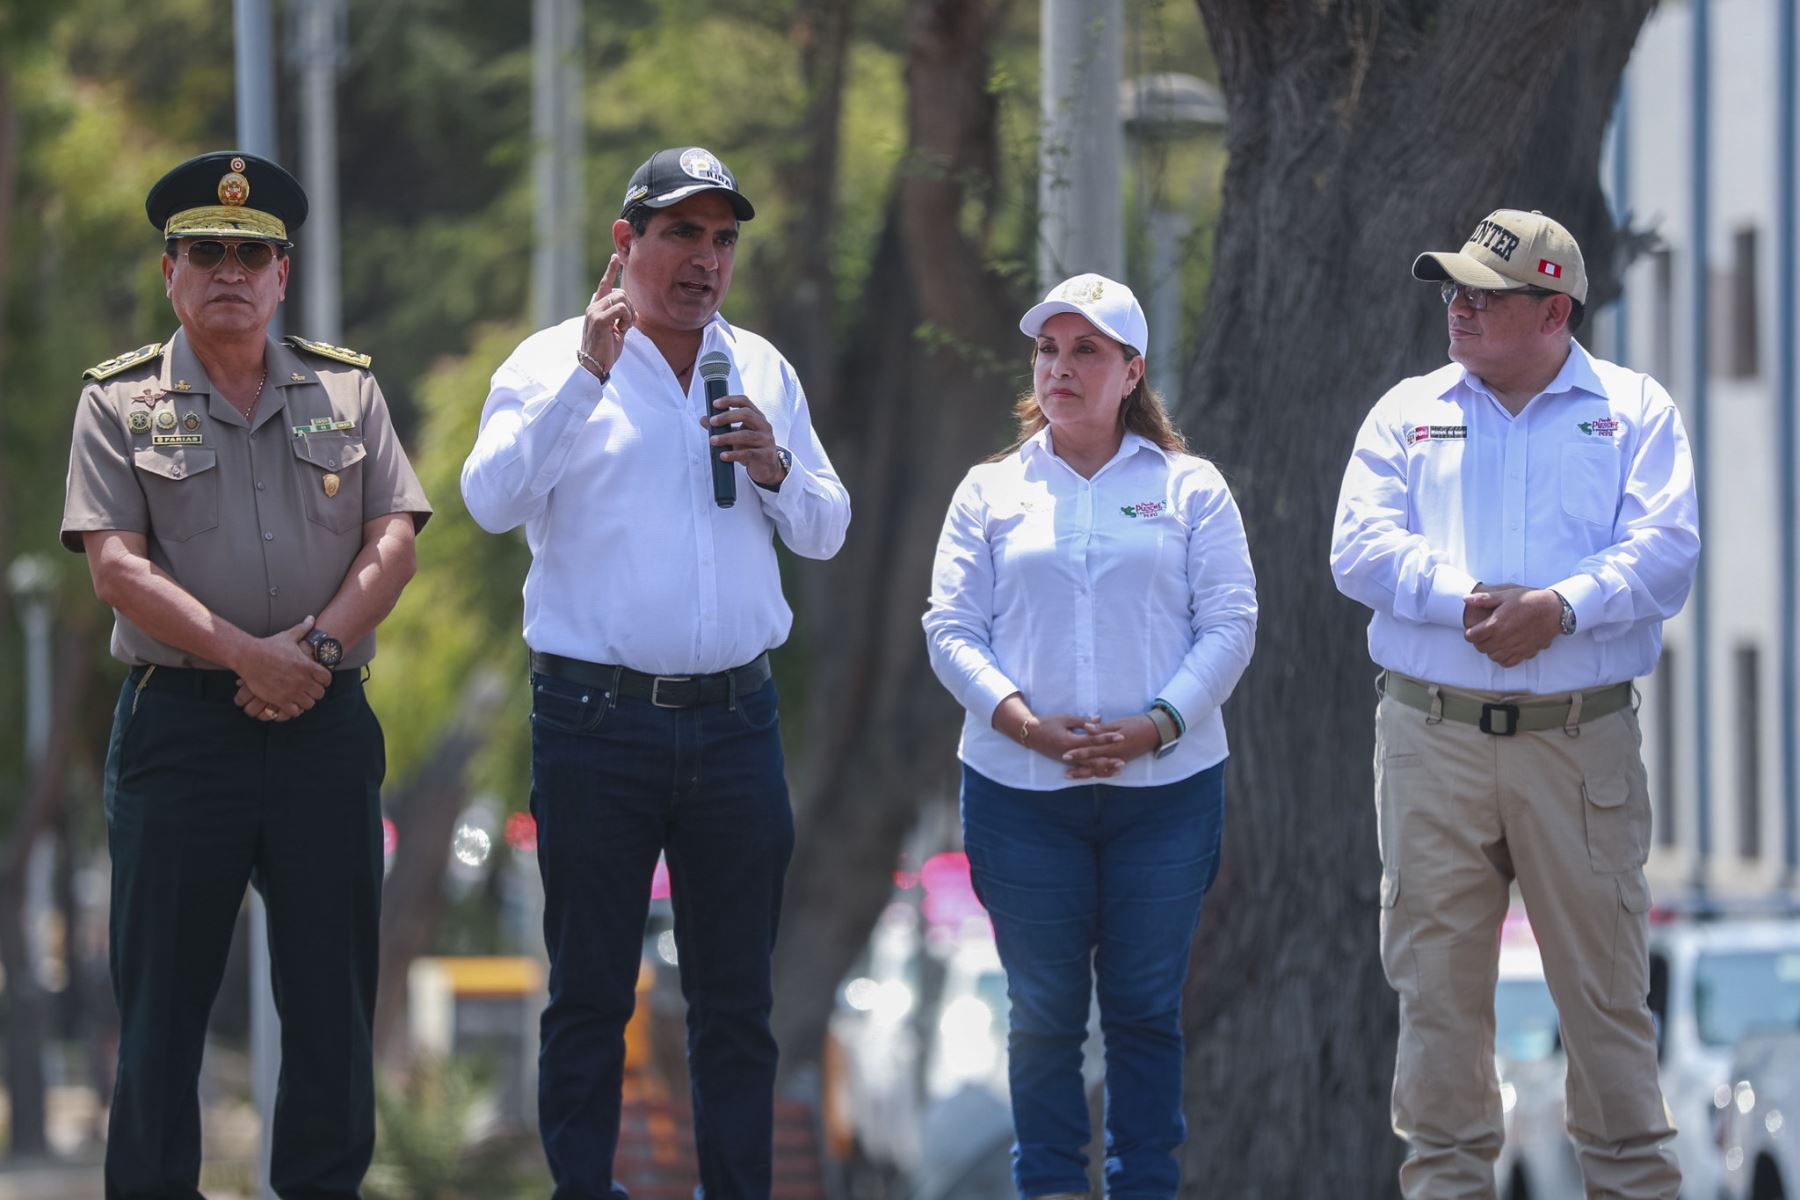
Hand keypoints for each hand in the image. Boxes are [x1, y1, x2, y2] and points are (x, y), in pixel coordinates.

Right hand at [231, 616, 330, 719]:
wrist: (249, 657)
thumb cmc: (269, 646)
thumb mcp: (288, 636)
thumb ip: (303, 629)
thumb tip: (311, 618)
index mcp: (307, 666)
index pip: (327, 679)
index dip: (324, 680)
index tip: (318, 679)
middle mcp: (302, 680)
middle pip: (320, 694)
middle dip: (315, 692)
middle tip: (308, 689)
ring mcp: (291, 691)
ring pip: (308, 704)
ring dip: (305, 701)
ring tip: (299, 696)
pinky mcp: (279, 700)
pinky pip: (294, 711)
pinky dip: (293, 709)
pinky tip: (289, 702)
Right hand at [579, 253, 634, 377]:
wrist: (594, 365)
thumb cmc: (605, 350)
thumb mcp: (614, 330)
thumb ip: (619, 316)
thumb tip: (629, 308)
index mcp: (595, 308)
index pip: (603, 285)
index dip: (610, 271)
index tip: (615, 258)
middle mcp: (593, 306)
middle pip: (621, 293)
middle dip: (631, 308)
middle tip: (627, 325)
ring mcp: (594, 311)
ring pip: (622, 299)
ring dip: (629, 315)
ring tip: (622, 329)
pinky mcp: (599, 319)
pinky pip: (621, 309)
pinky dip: (627, 319)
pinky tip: (620, 330)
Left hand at [700, 394, 783, 485]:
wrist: (767, 468)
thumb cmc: (751, 447)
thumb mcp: (736, 435)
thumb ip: (721, 427)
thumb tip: (703, 419)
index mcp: (757, 417)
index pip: (744, 402)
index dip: (730, 400)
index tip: (715, 404)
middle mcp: (764, 426)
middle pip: (747, 414)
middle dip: (727, 417)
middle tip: (712, 422)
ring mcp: (766, 440)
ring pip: (746, 435)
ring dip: (727, 437)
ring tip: (713, 441)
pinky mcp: (765, 455)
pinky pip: (748, 453)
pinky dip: (734, 454)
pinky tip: (723, 455)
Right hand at [1019, 713, 1123, 777]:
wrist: (1030, 734)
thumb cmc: (1048, 723)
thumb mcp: (1065, 719)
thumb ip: (1083, 721)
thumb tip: (1099, 719)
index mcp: (1070, 741)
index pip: (1093, 740)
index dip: (1107, 738)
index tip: (1121, 736)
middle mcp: (1070, 754)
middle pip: (1093, 758)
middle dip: (1109, 758)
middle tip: (1124, 759)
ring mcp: (1068, 760)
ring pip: (1089, 767)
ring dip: (1104, 768)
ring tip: (1118, 769)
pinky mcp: (1066, 763)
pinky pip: (1082, 770)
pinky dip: (1094, 771)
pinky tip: (1104, 772)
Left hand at [1063, 714, 1160, 778]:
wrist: (1155, 731)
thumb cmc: (1137, 724)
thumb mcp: (1119, 724)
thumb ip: (1102, 728)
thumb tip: (1086, 727)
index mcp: (1113, 743)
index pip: (1092, 748)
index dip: (1078, 752)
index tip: (1065, 755)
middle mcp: (1115, 754)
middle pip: (1093, 762)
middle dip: (1078, 766)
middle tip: (1064, 770)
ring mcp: (1119, 759)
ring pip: (1099, 769)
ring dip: (1084, 773)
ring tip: (1071, 775)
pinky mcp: (1123, 761)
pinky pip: (1107, 770)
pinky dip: (1097, 773)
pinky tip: (1087, 775)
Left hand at [1464, 586, 1561, 666]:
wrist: (1553, 610)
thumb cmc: (1529, 600)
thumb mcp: (1505, 595)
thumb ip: (1483, 599)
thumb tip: (1465, 599)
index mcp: (1495, 624)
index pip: (1472, 637)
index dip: (1470, 633)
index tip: (1474, 630)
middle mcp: (1503, 639)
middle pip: (1481, 648)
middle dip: (1479, 641)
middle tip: (1484, 634)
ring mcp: (1514, 648)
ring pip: (1492, 657)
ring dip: (1490, 650)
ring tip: (1495, 641)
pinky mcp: (1525, 653)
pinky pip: (1507, 663)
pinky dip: (1503, 658)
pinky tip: (1505, 649)